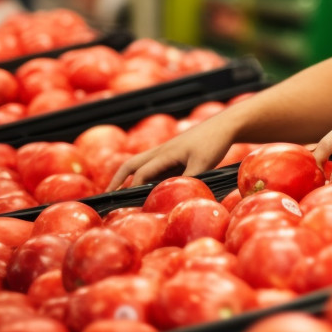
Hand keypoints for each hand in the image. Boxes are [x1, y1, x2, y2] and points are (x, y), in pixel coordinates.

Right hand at [108, 119, 237, 190]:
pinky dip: (142, 173)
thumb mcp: (203, 165)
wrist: (224, 126)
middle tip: (108, 195)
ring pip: (139, 162)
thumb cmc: (214, 143)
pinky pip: (151, 163)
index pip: (141, 174)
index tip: (124, 205)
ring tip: (119, 191)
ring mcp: (165, 150)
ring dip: (127, 176)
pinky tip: (144, 184)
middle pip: (131, 164)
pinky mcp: (172, 151)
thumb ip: (188, 180)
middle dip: (117, 180)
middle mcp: (161, 150)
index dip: (132, 189)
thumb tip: (174, 195)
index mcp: (165, 154)